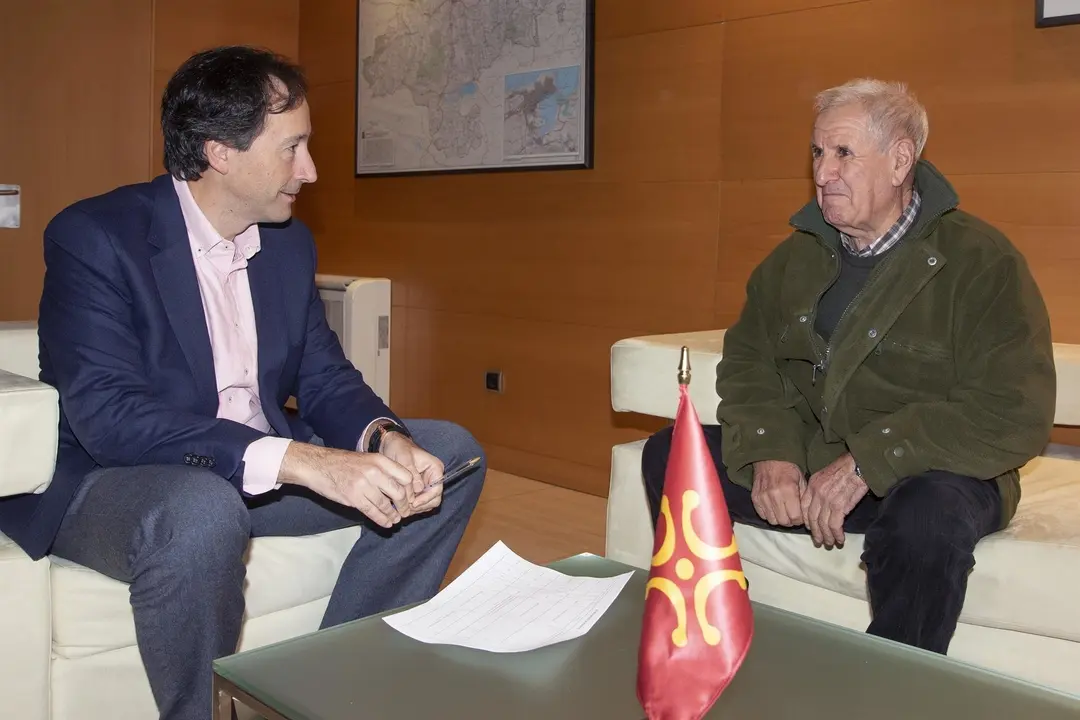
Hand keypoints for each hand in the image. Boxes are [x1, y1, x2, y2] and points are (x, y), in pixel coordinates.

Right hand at [279, 442, 416, 528]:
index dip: (411, 490)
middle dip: (404, 505)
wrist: (317, 465)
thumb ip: (382, 470)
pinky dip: (382, 520)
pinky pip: (372, 511)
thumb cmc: (342, 463)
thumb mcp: (366, 459)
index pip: (406, 476)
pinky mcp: (353, 497)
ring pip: (386, 505)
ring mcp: (363, 484)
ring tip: (396, 520)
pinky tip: (386, 523)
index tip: (411, 498)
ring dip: (393, 515)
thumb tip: (400, 487)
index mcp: (380, 460)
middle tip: (406, 512)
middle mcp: (374, 471)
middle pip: (399, 493)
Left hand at [379, 431, 444, 514]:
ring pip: (426, 503)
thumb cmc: (398, 447)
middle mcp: (434, 478)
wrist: (390, 445)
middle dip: (420, 506)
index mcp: (435, 469)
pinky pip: (419, 502)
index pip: (436, 490)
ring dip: (415, 508)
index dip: (426, 499)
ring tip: (401, 508)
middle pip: (434, 499)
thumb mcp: (404, 457)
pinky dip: (411, 506)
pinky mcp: (419, 489)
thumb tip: (418, 490)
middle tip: (405, 509)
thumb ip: (411, 473)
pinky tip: (400, 505)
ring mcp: (426, 484)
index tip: (412, 504)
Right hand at [751, 460, 806, 526]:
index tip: (801, 516)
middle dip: (790, 521)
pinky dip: (769, 515)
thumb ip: (804, 499)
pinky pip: (762, 515)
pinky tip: (773, 508)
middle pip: (784, 521)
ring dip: (779, 519)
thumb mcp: (802, 480)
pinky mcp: (755, 498)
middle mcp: (774, 495)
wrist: (769, 458)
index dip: (800, 520)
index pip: (795, 517)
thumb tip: (805, 516)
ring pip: (773, 521)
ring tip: (783, 512)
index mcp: (789, 490)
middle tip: (792, 515)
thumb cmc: (788, 468)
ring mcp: (763, 497)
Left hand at [801, 453, 868, 547]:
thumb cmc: (847, 467)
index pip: (804, 507)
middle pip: (812, 518)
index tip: (811, 528)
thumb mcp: (827, 474)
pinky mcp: (839, 505)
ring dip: (827, 536)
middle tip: (819, 541)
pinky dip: (837, 534)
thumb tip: (822, 503)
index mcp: (812, 484)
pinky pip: (835, 525)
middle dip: (816, 532)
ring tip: (830, 543)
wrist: (860, 463)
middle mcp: (817, 493)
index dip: (807, 520)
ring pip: (823, 523)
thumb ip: (821, 488)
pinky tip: (840, 539)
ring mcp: (827, 500)